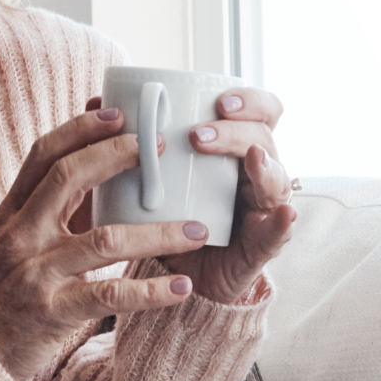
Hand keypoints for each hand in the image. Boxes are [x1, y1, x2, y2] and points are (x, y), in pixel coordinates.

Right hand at [0, 107, 215, 380]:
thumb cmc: (5, 294)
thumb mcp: (19, 243)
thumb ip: (53, 207)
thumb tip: (97, 160)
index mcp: (12, 212)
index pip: (43, 155)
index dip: (81, 129)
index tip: (119, 111)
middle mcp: (20, 235)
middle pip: (67, 178)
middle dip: (118, 156)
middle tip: (163, 147)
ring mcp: (34, 273)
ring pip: (104, 240)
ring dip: (158, 233)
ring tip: (199, 229)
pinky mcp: (52, 312)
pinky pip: (109, 295)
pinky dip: (151, 291)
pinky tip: (182, 287)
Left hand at [82, 87, 297, 305]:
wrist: (178, 280)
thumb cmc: (167, 223)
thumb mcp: (151, 180)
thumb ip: (131, 144)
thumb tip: (96, 103)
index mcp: (234, 151)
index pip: (258, 111)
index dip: (248, 100)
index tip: (218, 100)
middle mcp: (256, 174)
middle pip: (264, 137)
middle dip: (237, 131)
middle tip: (200, 135)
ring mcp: (263, 209)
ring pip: (276, 177)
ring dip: (263, 165)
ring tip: (250, 159)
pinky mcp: (262, 246)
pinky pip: (279, 233)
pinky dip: (284, 222)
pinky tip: (285, 213)